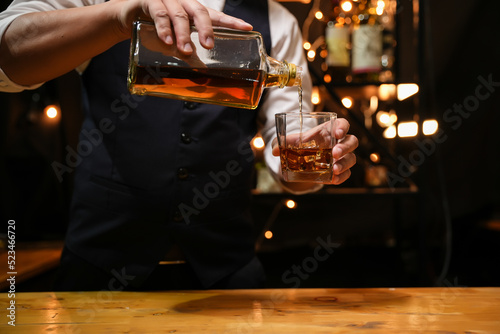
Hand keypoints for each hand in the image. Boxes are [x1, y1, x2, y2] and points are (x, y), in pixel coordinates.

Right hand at [115, 0, 252, 53]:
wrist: (126, 16)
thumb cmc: (156, 28)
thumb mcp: (175, 37)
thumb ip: (188, 49)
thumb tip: (203, 73)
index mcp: (192, 11)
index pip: (215, 15)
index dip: (231, 22)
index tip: (247, 28)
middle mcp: (183, 3)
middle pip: (199, 12)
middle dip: (206, 29)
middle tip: (209, 46)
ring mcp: (166, 0)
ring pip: (179, 15)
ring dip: (183, 34)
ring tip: (186, 50)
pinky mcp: (149, 1)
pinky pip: (158, 13)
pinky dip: (163, 28)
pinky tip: (167, 41)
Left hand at [272, 118, 357, 185]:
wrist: (303, 160)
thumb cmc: (302, 145)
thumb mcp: (292, 142)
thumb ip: (283, 143)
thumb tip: (275, 150)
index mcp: (330, 130)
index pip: (342, 124)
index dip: (342, 127)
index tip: (337, 133)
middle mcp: (339, 143)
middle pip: (352, 141)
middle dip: (345, 147)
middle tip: (335, 153)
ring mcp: (342, 157)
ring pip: (351, 158)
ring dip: (344, 163)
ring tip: (334, 169)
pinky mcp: (340, 170)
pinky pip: (346, 174)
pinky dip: (341, 177)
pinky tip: (334, 179)